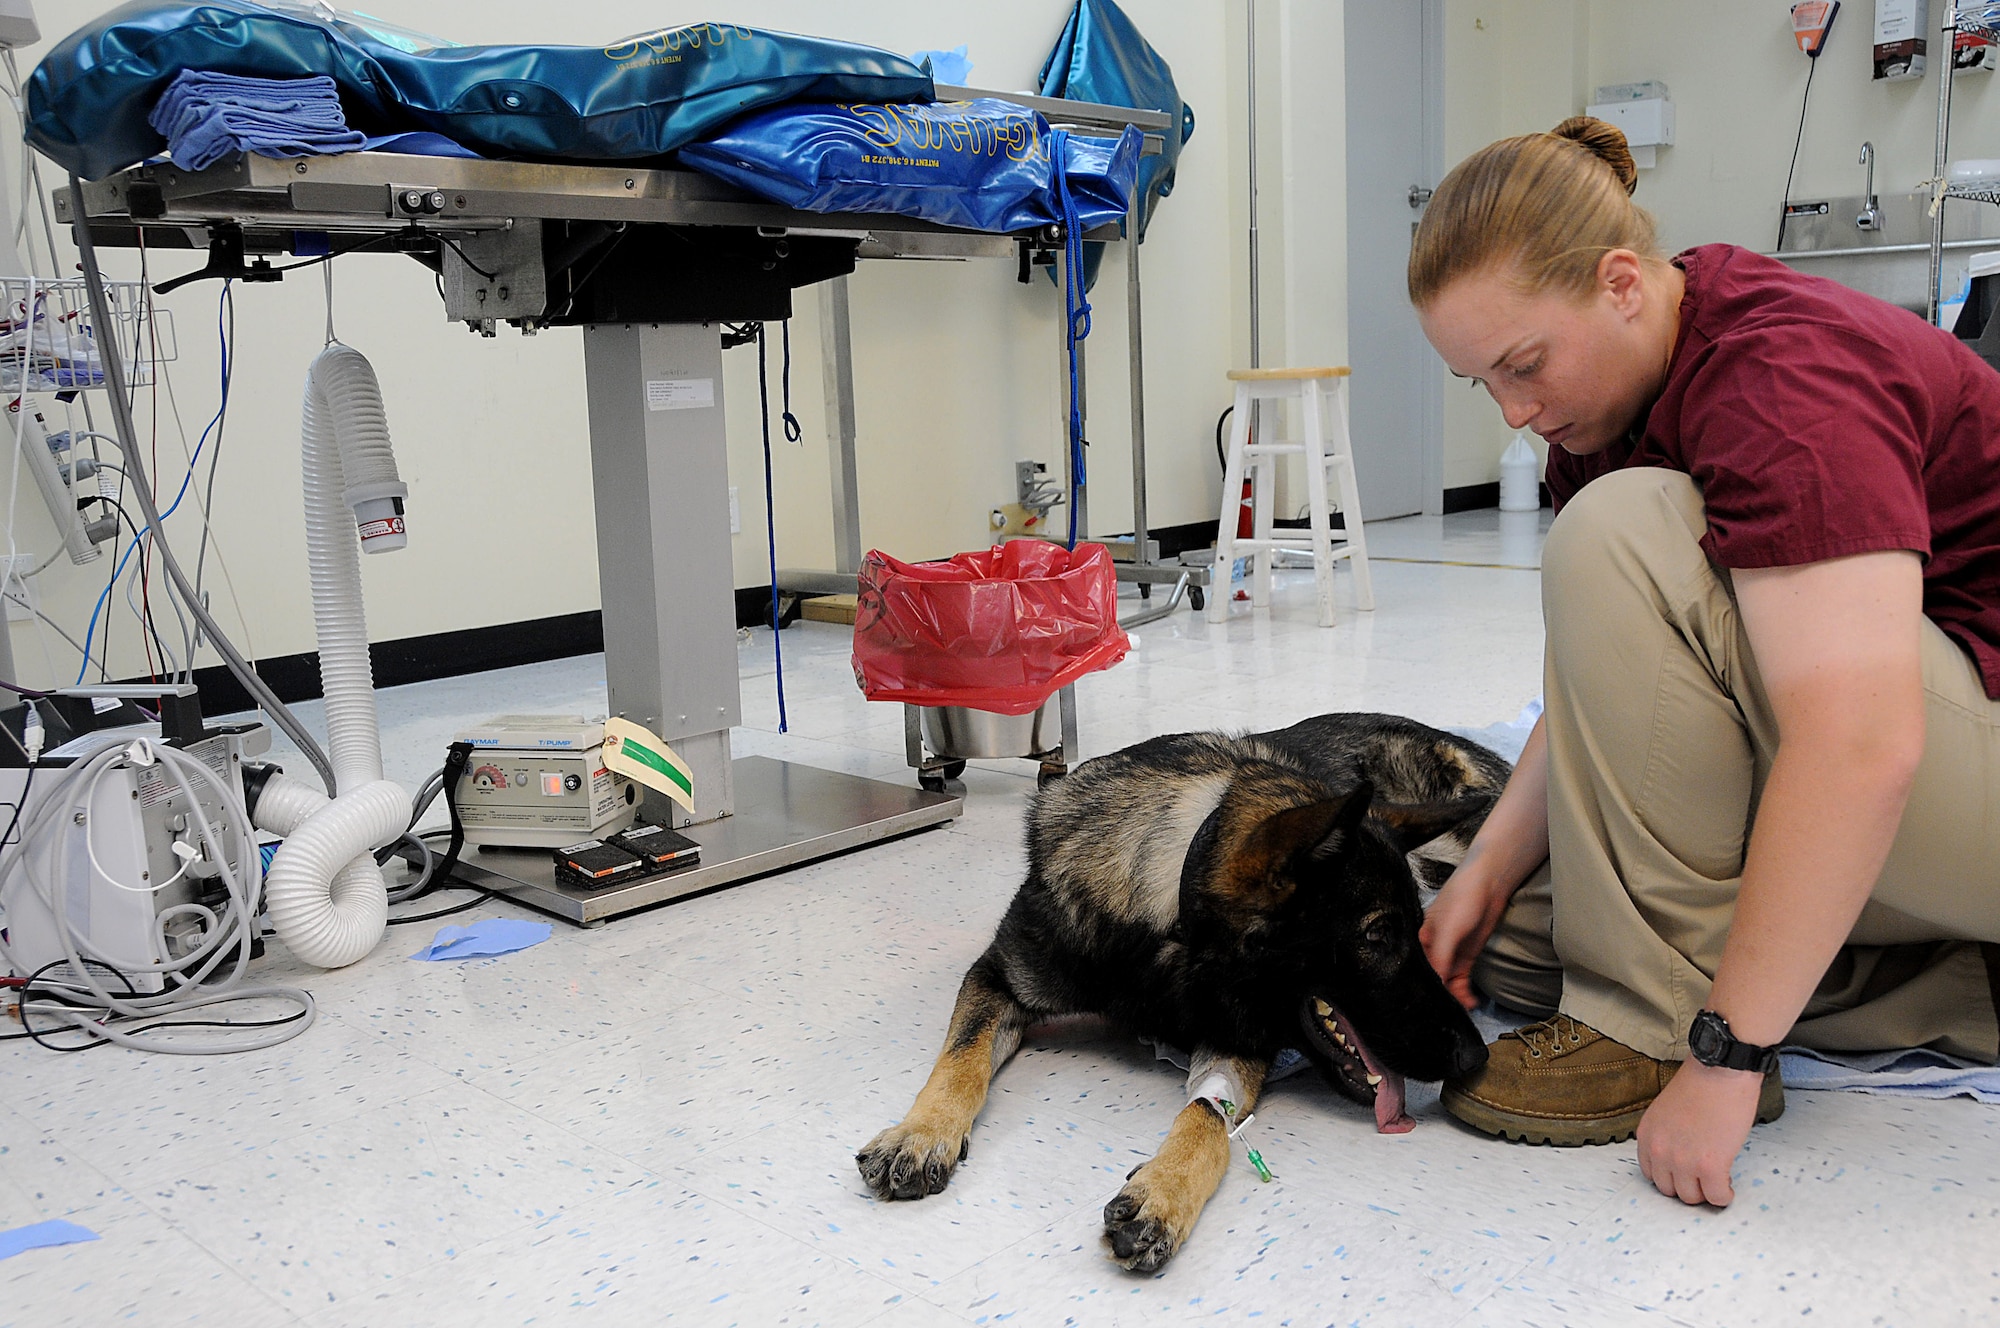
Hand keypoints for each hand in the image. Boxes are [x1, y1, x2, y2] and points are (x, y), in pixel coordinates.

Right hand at [1419, 867, 1513, 1009]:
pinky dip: (1464, 992)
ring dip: (1455, 997)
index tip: (1434, 1005)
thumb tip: (1436, 983)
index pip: (1421, 971)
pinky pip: (1461, 980)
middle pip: (1434, 979)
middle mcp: (1433, 949)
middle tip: (1451, 1012)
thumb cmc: (1462, 897)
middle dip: (1441, 996)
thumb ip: (1440, 957)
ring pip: (1448, 983)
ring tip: (1463, 1009)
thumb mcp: (1447, 929)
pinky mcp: (1465, 956)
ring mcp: (1450, 953)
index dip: (1427, 988)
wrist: (1489, 884)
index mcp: (1421, 941)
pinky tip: (1470, 1001)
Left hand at [1635, 1058, 1763, 1205]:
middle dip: (1688, 1186)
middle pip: (1669, 1190)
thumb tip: (1678, 1157)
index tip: (1685, 1174)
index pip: (1651, 1174)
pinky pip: (1717, 1197)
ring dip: (1706, 1192)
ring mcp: (1683, 1160)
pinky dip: (1724, 1196)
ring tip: (1717, 1180)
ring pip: (1691, 1198)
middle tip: (1703, 1178)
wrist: (1721, 1070)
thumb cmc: (1700, 1084)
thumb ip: (1666, 1136)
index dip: (1671, 1176)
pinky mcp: (1710, 1166)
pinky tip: (1728, 1185)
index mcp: (1646, 1135)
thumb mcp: (1666, 1112)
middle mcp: (1659, 1151)